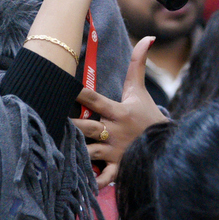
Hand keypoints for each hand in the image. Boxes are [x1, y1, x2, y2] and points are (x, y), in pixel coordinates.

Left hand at [70, 37, 166, 186]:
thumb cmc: (149, 115)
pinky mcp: (119, 168)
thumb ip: (138, 64)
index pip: (94, 99)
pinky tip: (76, 182)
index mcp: (118, 112)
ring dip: (74, 152)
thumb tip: (147, 38)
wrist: (170, 144)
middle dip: (69, 125)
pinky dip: (93, 182)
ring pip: (90, 152)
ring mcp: (115, 152)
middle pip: (86, 127)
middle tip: (48, 121)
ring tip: (55, 151)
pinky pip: (105, 177)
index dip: (79, 92)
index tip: (61, 86)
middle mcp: (114, 132)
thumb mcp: (140, 91)